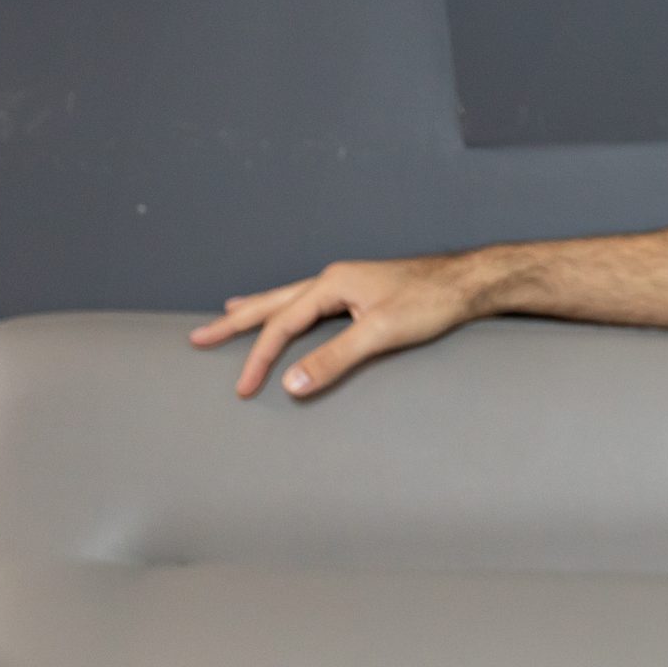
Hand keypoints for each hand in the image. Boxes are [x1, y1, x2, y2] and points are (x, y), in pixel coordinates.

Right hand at [188, 254, 490, 397]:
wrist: (469, 283)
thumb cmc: (431, 302)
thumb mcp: (380, 333)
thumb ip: (334, 358)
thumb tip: (292, 383)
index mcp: (331, 284)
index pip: (282, 325)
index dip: (259, 358)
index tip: (242, 387)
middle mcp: (334, 279)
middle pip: (272, 303)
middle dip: (235, 323)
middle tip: (199, 338)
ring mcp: (348, 285)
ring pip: (289, 299)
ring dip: (258, 310)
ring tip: (230, 314)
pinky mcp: (363, 294)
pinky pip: (312, 303)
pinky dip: (290, 309)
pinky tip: (293, 312)